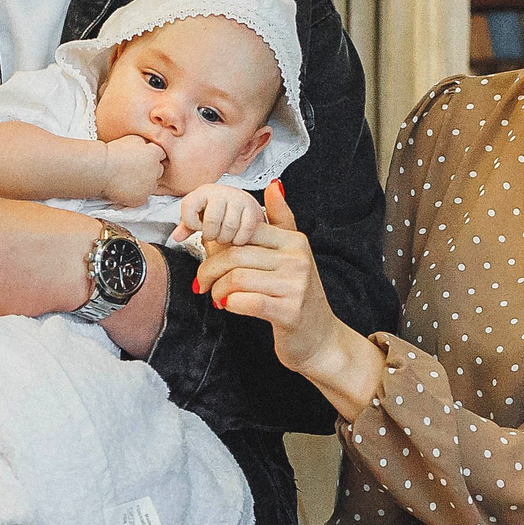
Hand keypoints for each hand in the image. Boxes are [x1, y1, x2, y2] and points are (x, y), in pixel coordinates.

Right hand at [101, 135, 168, 206]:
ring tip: (128, 178)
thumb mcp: (132, 138)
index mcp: (155, 154)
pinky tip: (125, 187)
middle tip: (133, 168)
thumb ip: (146, 142)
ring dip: (144, 182)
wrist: (99, 169)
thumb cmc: (113, 152)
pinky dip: (135, 194)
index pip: (161, 155)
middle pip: (158, 171)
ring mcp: (149, 187)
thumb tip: (149, 146)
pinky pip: (142, 197)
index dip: (150, 155)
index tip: (140, 157)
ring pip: (151, 185)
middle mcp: (156, 171)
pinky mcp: (141, 199)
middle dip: (150, 169)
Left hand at [173, 183, 262, 249]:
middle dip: (211, 235)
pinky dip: (239, 239)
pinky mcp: (252, 208)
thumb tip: (176, 237)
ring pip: (229, 227)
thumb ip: (187, 226)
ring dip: (225, 238)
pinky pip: (245, 230)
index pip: (189, 209)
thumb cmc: (216, 211)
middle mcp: (220, 192)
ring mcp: (238, 199)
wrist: (241, 203)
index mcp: (203, 192)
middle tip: (214, 235)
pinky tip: (236, 238)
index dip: (192, 224)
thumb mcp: (199, 215)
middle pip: (211, 221)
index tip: (198, 226)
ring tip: (224, 236)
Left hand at [194, 183, 383, 414]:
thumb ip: (281, 220)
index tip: (210, 257)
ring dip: (218, 290)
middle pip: (235, 255)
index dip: (219, 244)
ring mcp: (295, 286)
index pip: (244, 231)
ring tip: (217, 296)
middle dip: (209, 269)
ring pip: (237, 278)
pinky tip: (229, 306)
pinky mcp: (289, 312)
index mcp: (295, 241)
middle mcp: (297, 259)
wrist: (320, 339)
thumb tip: (274, 185)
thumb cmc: (297, 296)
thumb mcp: (292, 255)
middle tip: (203, 282)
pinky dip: (230, 304)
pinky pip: (246, 301)